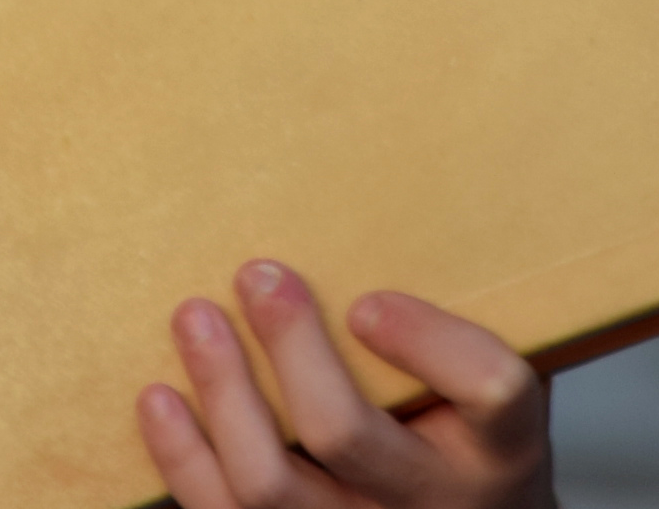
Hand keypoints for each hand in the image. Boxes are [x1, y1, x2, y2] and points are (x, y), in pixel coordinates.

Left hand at [140, 262, 553, 508]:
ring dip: (222, 392)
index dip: (428, 341)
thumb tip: (400, 181)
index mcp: (499, 448)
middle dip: (290, 347)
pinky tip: (158, 396)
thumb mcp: (490, 387)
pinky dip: (182, 457)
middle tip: (257, 274)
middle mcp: (434, 503)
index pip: (490, 389)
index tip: (369, 300)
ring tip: (194, 316)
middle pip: (346, 433)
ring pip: (272, 483)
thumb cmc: (468, 439)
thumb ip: (461, 313)